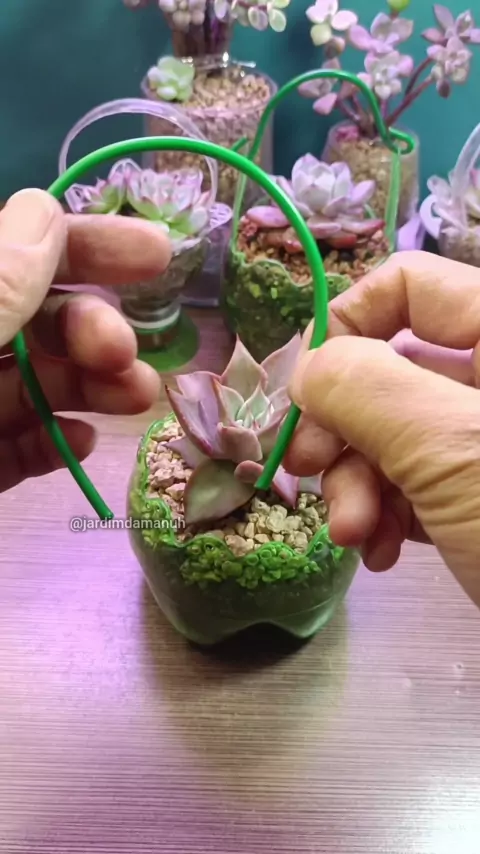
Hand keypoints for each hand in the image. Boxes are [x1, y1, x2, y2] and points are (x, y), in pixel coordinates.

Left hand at [0, 188, 170, 492]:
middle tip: (128, 352)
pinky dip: (52, 443)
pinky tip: (82, 442)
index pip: (22, 251)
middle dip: (93, 330)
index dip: (87, 246)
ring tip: (140, 398)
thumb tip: (47, 208)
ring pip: (35, 385)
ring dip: (92, 386)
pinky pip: (17, 448)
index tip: (159, 254)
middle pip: (37, 322)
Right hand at [285, 251, 479, 607]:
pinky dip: (390, 512)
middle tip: (307, 474)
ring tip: (357, 537)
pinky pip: (419, 481)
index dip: (344, 327)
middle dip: (343, 426)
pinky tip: (383, 552)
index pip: (409, 285)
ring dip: (358, 481)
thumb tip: (310, 368)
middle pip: (392, 368)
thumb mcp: (456, 450)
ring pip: (396, 432)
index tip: (304, 396)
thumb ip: (367, 388)